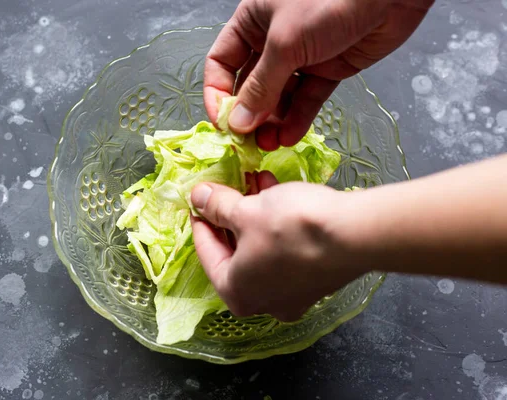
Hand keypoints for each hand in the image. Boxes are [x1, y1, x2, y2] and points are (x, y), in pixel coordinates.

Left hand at [190, 173, 364, 320]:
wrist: (356, 234)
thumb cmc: (291, 227)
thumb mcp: (246, 210)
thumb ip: (217, 206)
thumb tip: (198, 197)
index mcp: (238, 294)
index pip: (207, 254)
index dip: (200, 222)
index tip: (197, 201)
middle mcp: (265, 303)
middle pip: (236, 253)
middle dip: (230, 216)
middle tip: (224, 191)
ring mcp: (294, 295)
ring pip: (262, 250)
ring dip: (255, 216)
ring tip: (254, 184)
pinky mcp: (316, 281)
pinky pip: (285, 251)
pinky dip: (277, 226)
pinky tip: (278, 195)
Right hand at [204, 0, 433, 149]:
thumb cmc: (329, 0)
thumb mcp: (286, 43)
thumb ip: (261, 86)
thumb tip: (237, 123)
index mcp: (251, 23)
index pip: (222, 63)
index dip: (218, 93)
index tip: (222, 123)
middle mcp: (272, 42)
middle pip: (250, 85)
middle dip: (248, 114)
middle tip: (247, 142)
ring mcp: (301, 57)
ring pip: (279, 97)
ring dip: (272, 122)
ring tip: (269, 144)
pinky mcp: (327, 70)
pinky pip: (306, 99)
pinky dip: (298, 118)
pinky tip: (290, 136)